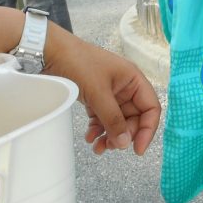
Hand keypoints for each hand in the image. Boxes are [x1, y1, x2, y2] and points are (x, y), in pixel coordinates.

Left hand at [44, 32, 160, 155]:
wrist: (51, 53)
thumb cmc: (79, 64)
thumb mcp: (99, 93)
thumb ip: (113, 119)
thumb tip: (126, 143)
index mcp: (133, 79)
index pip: (151, 108)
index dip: (147, 130)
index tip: (137, 149)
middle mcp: (125, 87)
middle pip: (134, 118)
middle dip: (124, 135)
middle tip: (111, 147)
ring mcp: (110, 93)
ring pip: (118, 121)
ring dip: (110, 136)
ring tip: (98, 147)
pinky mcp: (96, 98)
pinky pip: (103, 119)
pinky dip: (98, 129)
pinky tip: (90, 137)